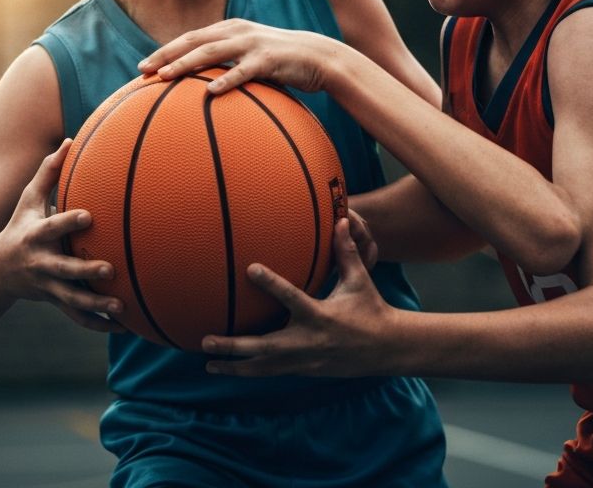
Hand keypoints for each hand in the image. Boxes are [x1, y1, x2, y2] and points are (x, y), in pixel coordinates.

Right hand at [0, 140, 128, 333]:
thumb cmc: (16, 229)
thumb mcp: (26, 202)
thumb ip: (47, 172)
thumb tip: (69, 140)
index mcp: (34, 236)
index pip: (52, 227)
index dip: (68, 221)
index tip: (89, 216)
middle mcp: (39, 263)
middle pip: (63, 269)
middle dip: (84, 271)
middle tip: (109, 269)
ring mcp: (46, 286)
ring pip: (72, 299)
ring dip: (96, 305)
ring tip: (120, 306)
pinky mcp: (54, 301)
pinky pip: (77, 317)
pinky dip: (98, 323)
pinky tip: (122, 326)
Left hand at [138, 19, 339, 94]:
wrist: (319, 57)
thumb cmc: (281, 62)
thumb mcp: (251, 57)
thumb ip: (228, 64)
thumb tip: (202, 86)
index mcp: (230, 30)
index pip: (190, 38)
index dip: (165, 50)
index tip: (144, 66)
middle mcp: (237, 32)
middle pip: (194, 41)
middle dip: (166, 54)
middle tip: (142, 70)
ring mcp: (252, 44)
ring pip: (212, 52)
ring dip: (186, 64)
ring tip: (166, 76)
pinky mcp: (268, 59)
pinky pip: (243, 71)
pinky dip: (226, 80)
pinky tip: (210, 92)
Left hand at [201, 219, 394, 376]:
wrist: (386, 349)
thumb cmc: (371, 309)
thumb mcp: (360, 280)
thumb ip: (346, 252)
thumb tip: (340, 221)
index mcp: (321, 316)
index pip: (292, 297)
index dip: (270, 284)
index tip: (250, 269)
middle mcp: (308, 341)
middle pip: (265, 347)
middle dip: (234, 345)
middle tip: (206, 339)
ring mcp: (305, 360)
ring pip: (264, 367)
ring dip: (235, 366)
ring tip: (208, 364)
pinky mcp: (305, 370)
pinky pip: (273, 372)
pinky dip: (251, 371)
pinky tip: (231, 369)